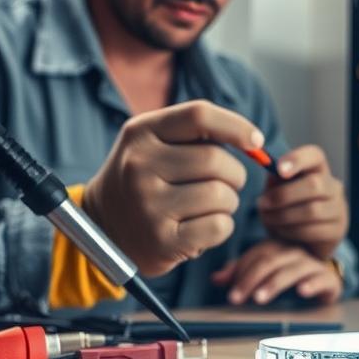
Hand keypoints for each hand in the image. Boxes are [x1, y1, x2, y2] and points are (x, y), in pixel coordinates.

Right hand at [83, 100, 263, 277]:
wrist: (103, 227)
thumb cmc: (145, 178)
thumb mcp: (155, 143)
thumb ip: (198, 133)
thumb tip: (255, 142)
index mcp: (141, 132)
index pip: (199, 116)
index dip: (237, 126)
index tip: (256, 141)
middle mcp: (139, 166)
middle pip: (216, 160)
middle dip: (234, 174)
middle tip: (224, 184)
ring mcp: (148, 205)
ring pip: (222, 195)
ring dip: (229, 202)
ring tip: (209, 206)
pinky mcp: (161, 241)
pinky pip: (219, 226)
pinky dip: (222, 227)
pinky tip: (202, 227)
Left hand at [211, 239, 342, 305]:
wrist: (328, 280)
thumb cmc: (290, 276)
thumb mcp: (265, 273)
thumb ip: (241, 274)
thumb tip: (215, 279)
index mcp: (276, 248)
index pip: (256, 256)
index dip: (240, 273)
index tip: (231, 295)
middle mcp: (294, 252)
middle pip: (270, 261)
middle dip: (251, 280)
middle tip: (237, 299)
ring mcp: (313, 264)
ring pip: (291, 270)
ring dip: (274, 283)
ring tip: (260, 298)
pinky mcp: (328, 279)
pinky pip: (321, 279)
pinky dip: (312, 284)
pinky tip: (302, 292)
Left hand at [257, 145, 348, 259]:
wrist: (301, 240)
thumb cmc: (287, 208)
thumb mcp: (278, 190)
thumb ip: (275, 180)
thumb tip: (273, 171)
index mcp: (318, 169)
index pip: (315, 155)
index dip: (298, 159)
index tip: (279, 169)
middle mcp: (333, 186)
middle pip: (314, 184)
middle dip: (283, 195)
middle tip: (262, 204)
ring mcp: (338, 209)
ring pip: (312, 210)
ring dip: (283, 216)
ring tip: (267, 219)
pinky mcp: (336, 231)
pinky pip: (312, 230)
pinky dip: (291, 231)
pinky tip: (281, 231)